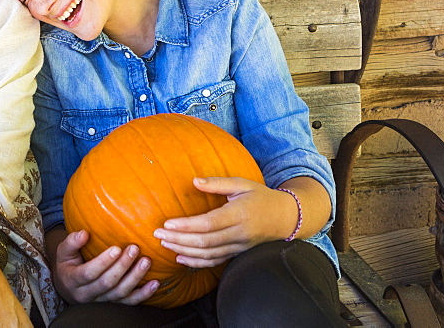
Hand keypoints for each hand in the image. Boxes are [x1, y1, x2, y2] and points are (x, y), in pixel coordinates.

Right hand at [52, 229, 157, 305]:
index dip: (103, 262)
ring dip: (135, 278)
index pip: (89, 273)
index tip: (116, 248)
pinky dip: (143, 294)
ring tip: (146, 261)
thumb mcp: (63, 251)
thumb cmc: (67, 264)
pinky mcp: (113, 303)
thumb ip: (71, 242)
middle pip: (107, 283)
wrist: (68, 287)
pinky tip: (155, 284)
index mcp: (73, 280)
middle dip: (122, 266)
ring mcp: (101, 301)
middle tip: (134, 249)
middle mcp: (87, 294)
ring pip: (120, 293)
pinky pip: (129, 302)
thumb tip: (83, 233)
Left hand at [153, 176, 298, 267]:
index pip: (208, 223)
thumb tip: (194, 181)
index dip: (186, 226)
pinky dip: (197, 263)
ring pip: (208, 254)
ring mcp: (239, 246)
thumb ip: (217, 183)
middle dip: (178, 239)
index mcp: (239, 214)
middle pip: (205, 242)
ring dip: (184, 251)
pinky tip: (181, 258)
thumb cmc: (261, 196)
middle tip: (157, 235)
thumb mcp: (242, 184)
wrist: (286, 218)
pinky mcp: (238, 254)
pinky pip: (215, 262)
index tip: (166, 224)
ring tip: (164, 244)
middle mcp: (239, 233)